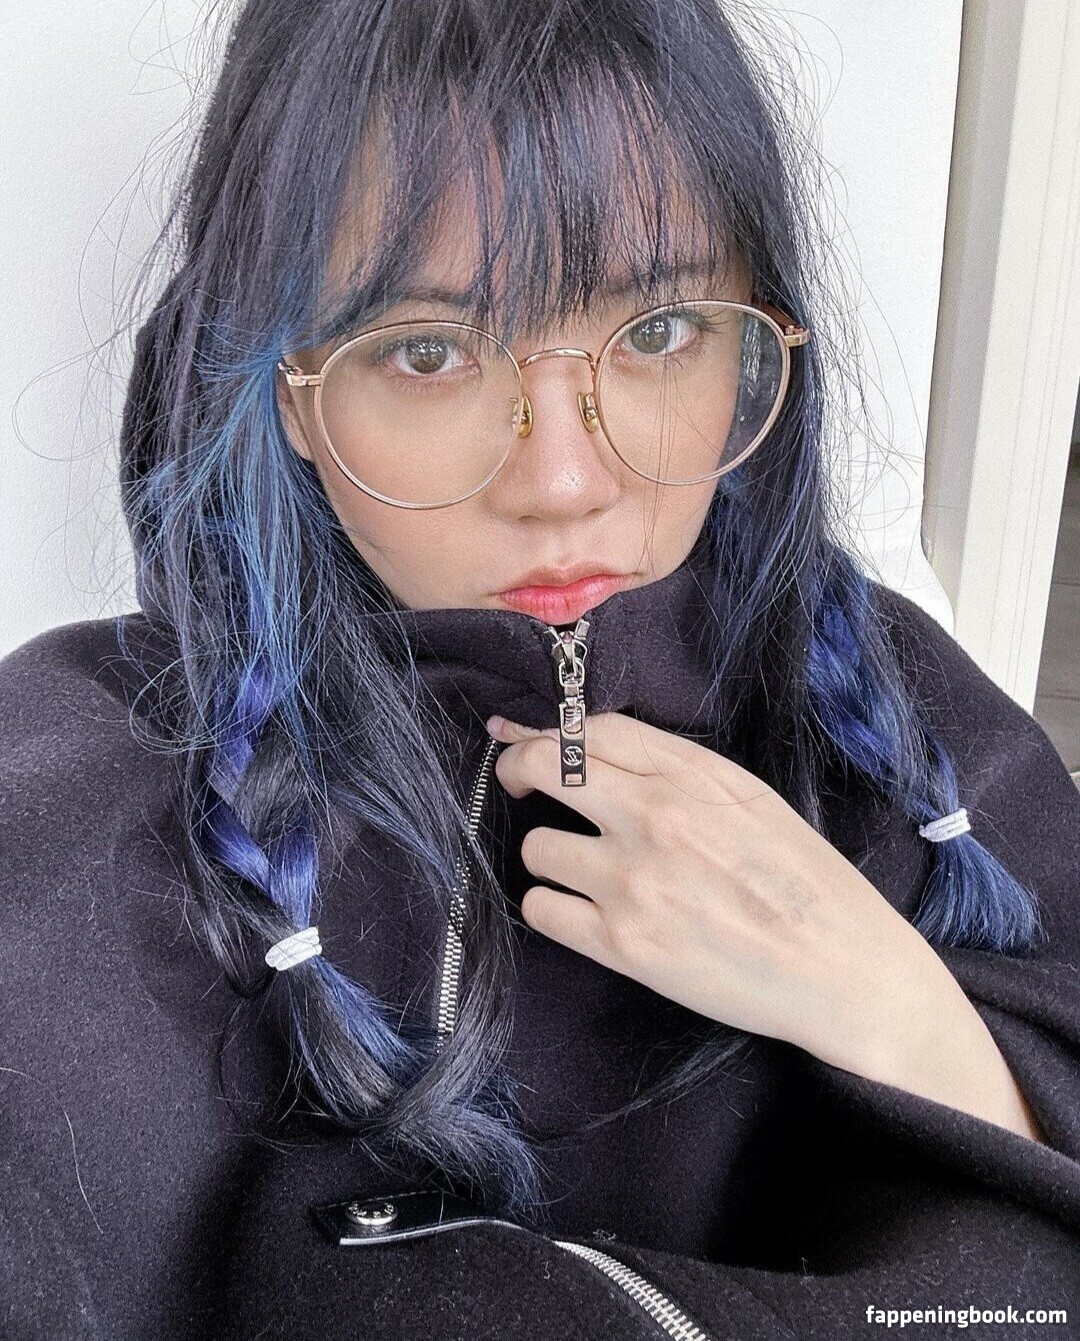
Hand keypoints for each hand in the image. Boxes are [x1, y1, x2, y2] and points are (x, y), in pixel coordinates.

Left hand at [487, 710, 953, 1076]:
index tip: (532, 746)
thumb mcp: (751, 798)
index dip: (547, 733)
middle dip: (519, 772)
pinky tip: (579, 912)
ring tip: (581, 871)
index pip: (588, 730)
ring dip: (548, 856)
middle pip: (542, 767)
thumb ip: (677, 770)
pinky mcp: (623, 946)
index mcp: (691, 775)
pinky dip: (552, 909)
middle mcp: (654, 817)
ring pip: (535, 847)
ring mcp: (634, 881)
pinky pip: (542, 910)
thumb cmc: (806, 881)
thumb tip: (599, 752)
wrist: (844, 969)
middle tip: (521, 788)